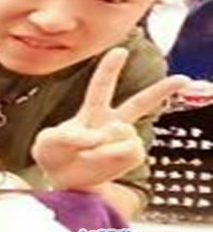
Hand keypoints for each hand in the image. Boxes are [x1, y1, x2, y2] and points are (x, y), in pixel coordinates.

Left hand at [31, 48, 189, 189]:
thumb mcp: (47, 141)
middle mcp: (112, 122)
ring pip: (127, 133)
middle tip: (183, 79)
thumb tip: (98, 136)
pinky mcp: (129, 157)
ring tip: (88, 154)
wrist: (60, 181)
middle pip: (139, 103)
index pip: (102, 86)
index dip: (109, 68)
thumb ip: (67, 135)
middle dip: (162, 90)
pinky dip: (110, 157)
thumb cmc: (53, 155)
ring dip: (104, 146)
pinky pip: (128, 151)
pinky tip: (98, 161)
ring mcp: (122, 140)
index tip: (119, 50)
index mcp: (92, 111)